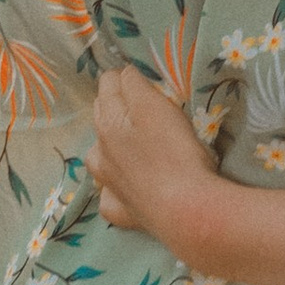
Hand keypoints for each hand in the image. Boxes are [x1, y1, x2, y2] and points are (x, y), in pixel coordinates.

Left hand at [93, 65, 230, 272]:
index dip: (124, 76)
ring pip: (100, 158)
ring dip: (109, 148)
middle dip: (115, 107)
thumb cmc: (173, 152)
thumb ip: (134, 85)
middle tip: (142, 104)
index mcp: (107, 123)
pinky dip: (117, 189)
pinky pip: (111, 196)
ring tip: (131, 145)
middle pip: (101, 118)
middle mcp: (100, 153)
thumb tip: (122, 73)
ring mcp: (109, 185)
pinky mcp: (122, 211)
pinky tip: (129, 189)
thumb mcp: (156, 106)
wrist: (184, 210)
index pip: (107, 85)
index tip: (141, 76)